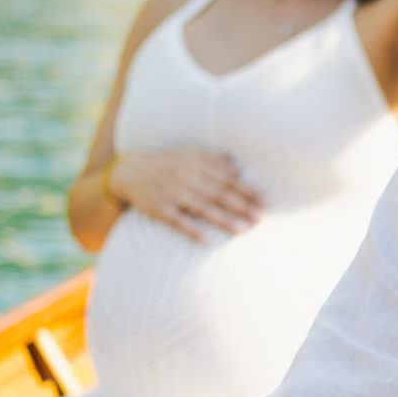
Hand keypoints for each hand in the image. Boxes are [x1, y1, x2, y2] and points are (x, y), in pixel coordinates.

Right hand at [109, 149, 262, 242]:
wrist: (131, 172)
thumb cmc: (168, 164)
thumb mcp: (189, 155)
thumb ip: (213, 160)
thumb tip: (238, 169)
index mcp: (195, 164)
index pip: (227, 179)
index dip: (248, 190)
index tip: (266, 201)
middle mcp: (185, 177)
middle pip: (218, 194)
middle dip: (242, 206)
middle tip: (261, 218)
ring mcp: (171, 194)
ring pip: (202, 209)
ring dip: (224, 220)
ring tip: (243, 230)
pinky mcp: (159, 210)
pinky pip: (178, 222)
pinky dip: (192, 231)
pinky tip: (207, 241)